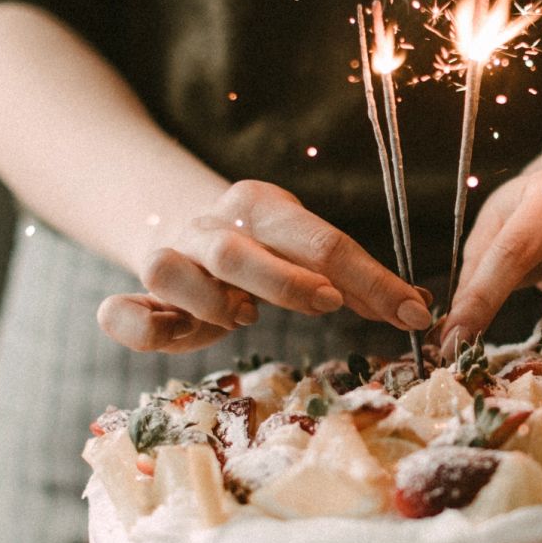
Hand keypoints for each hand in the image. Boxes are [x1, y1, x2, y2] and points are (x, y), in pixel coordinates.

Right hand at [98, 180, 432, 351]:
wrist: (181, 226)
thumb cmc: (264, 251)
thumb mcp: (308, 254)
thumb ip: (356, 281)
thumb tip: (421, 309)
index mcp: (260, 206)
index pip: (319, 240)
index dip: (369, 278)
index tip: (411, 313)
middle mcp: (210, 228)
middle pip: (238, 250)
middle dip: (285, 280)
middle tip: (328, 305)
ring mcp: (169, 260)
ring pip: (168, 271)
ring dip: (209, 298)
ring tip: (243, 318)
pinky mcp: (140, 299)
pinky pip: (120, 311)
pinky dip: (134, 325)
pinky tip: (169, 336)